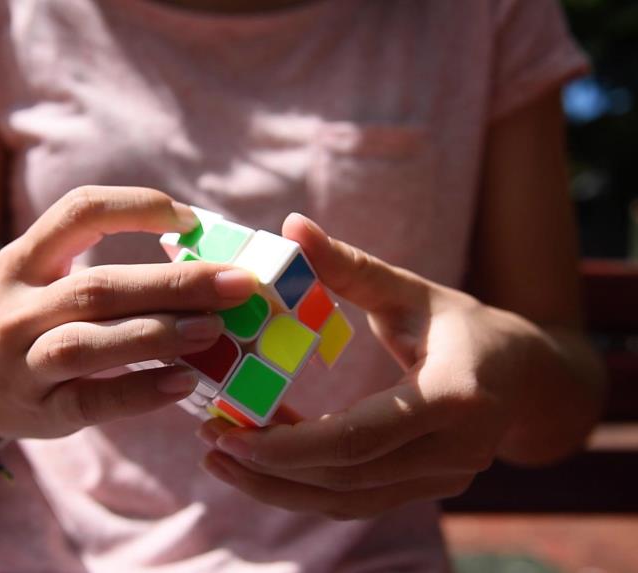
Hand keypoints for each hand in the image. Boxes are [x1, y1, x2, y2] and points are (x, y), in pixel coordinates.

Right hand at [0, 186, 257, 439]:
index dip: (137, 207)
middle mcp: (17, 306)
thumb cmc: (13, 318)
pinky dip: (139, 393)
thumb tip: (193, 257)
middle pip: (99, 286)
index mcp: (22, 260)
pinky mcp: (37, 410)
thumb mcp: (32, 277)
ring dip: (156, 334)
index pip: (78, 213)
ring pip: (88, 343)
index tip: (189, 220)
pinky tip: (182, 384)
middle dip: (173, 283)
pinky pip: (91, 400)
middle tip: (236, 283)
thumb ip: (90, 264)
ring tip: (214, 330)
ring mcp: (21, 361)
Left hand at [197, 213, 544, 518]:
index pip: (359, 438)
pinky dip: (305, 486)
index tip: (228, 431)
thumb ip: (350, 266)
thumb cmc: (464, 324)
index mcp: (453, 397)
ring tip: (222, 461)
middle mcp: (454, 451)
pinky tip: (264, 462)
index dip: (288, 444)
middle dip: (269, 468)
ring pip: (345, 501)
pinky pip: (356, 500)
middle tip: (211, 443)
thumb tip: (292, 225)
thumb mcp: (410, 290)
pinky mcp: (427, 490)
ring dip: (278, 487)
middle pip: (345, 478)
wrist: (525, 376)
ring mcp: (444, 479)